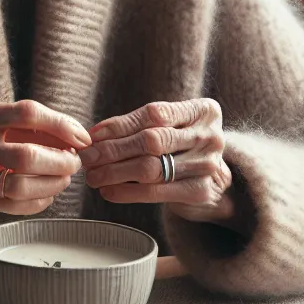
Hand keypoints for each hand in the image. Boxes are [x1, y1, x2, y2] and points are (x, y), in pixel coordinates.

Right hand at [0, 100, 89, 222]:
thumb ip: (20, 128)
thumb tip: (73, 138)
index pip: (27, 112)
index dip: (61, 125)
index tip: (82, 139)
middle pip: (27, 154)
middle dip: (60, 162)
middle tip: (74, 166)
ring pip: (19, 183)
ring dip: (50, 185)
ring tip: (62, 182)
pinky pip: (9, 203)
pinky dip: (35, 203)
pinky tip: (45, 199)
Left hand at [83, 98, 236, 226]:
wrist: (216, 181)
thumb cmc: (182, 146)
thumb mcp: (170, 127)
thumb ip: (139, 125)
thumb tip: (93, 135)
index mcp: (203, 111)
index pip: (154, 114)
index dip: (119, 125)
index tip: (92, 135)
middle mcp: (210, 136)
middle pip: (152, 141)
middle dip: (113, 150)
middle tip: (87, 158)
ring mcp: (208, 165)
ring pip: (151, 168)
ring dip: (115, 172)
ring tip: (93, 176)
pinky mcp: (200, 192)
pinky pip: (156, 192)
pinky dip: (126, 192)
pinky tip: (109, 191)